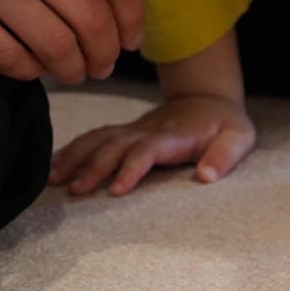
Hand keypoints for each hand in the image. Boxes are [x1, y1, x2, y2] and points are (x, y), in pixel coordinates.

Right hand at [0, 0, 143, 83]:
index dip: (133, 18)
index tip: (133, 40)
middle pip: (92, 19)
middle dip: (106, 52)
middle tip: (103, 66)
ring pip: (55, 44)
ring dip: (71, 68)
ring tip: (71, 73)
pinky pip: (6, 56)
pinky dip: (27, 72)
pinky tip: (30, 69)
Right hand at [50, 92, 256, 195]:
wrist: (208, 99)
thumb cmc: (225, 125)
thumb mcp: (239, 138)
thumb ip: (225, 155)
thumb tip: (206, 176)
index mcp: (175, 134)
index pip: (148, 149)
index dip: (132, 168)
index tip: (117, 190)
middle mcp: (148, 130)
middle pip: (115, 145)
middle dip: (95, 166)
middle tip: (76, 191)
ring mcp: (132, 130)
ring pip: (98, 139)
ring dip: (75, 157)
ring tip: (51, 179)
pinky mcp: (123, 132)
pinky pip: (93, 137)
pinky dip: (70, 150)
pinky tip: (50, 166)